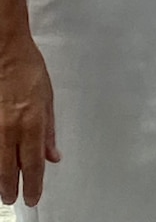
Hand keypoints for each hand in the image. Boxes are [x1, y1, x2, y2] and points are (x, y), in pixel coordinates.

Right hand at [0, 36, 58, 206]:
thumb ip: (50, 130)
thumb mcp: (48, 99)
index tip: (33, 197)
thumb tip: (53, 155)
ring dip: (1, 177)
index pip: (32, 163)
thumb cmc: (28, 70)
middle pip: (9, 169)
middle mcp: (11, 127)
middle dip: (11, 188)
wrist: (5, 53)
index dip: (33, 184)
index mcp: (32, 121)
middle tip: (14, 199)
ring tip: (4, 188)